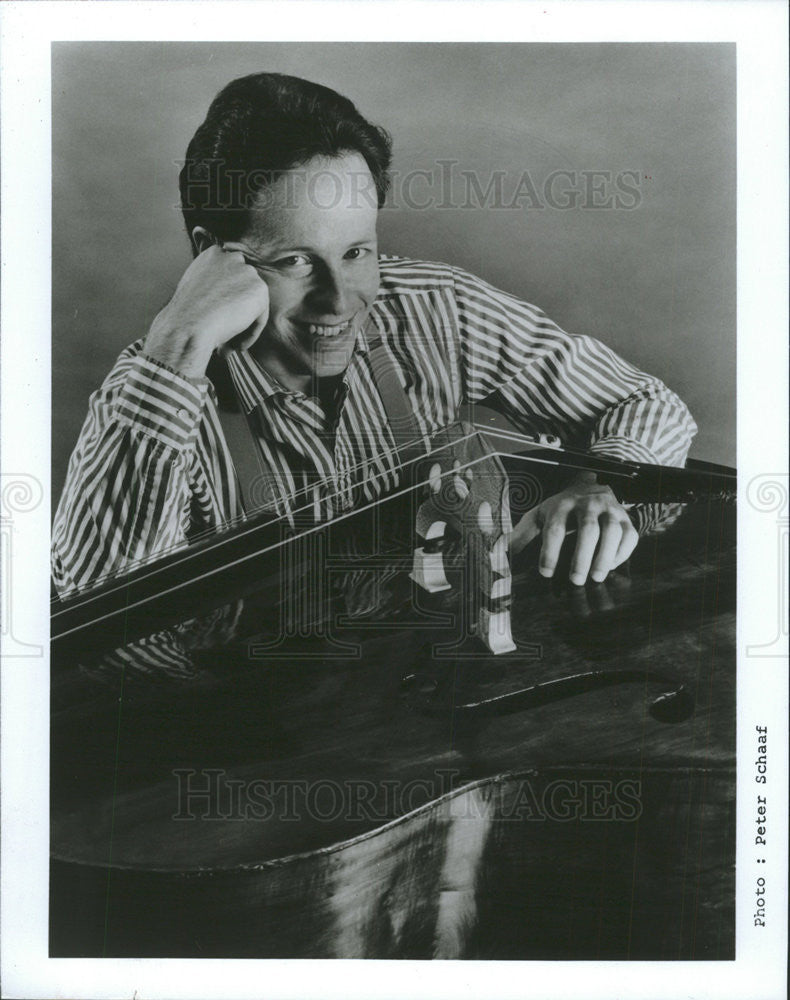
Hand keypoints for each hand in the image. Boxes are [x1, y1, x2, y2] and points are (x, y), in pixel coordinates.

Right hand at [144, 245, 269, 378]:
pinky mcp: (260, 289)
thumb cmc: (186, 315)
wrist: (188, 325)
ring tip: (229, 344)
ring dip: (244, 324)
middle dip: (237, 310)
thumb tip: (226, 300)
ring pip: (252, 304)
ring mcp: (248, 272)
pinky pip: (260, 317)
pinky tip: (236, 345)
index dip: (227, 298)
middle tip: (225, 333)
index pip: (230, 275)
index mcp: (213, 254)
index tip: (220, 317)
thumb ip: (212, 286)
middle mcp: (232, 257)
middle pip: (243, 289)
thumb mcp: (194, 289)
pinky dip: (250, 334)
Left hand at [509, 472, 637, 584]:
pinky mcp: (627, 518)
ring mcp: (610, 510)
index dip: (550, 551)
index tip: (545, 573)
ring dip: (605, 556)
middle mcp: (588, 504)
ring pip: (612, 531)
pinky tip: (611, 566)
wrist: (590, 489)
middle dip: (581, 557)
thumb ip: (520, 536)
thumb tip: (497, 554)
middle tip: (575, 581)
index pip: (555, 527)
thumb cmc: (559, 511)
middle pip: (588, 529)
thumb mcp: (537, 517)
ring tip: (596, 578)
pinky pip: (630, 535)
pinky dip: (622, 552)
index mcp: (561, 504)